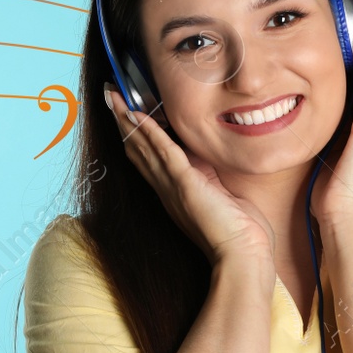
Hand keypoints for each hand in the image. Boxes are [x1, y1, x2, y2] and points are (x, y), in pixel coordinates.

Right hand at [103, 84, 275, 265]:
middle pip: (138, 150)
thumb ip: (212, 179)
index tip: (128, 115)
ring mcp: (173, 187)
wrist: (242, 255)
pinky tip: (137, 115)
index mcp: (175, 194)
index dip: (137, 136)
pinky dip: (150, 132)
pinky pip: (163, 151)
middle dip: (124, 123)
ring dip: (129, 121)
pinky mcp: (184, 184)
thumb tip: (211, 161)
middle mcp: (167, 190)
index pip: (149, 160)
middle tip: (110, 97)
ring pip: (144, 147)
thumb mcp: (222, 197)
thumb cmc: (239, 233)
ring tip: (114, 98)